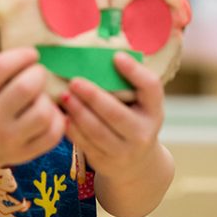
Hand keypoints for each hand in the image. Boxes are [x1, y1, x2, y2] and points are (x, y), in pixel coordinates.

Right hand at [0, 47, 65, 172]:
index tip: (31, 54)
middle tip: (38, 73)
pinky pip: (53, 134)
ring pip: (43, 112)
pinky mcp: (24, 154)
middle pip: (26, 87)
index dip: (22, 55)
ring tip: (40, 96)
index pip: (0, 67)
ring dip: (46, 99)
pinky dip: (57, 120)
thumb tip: (28, 45)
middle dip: (38, 74)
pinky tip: (49, 113)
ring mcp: (7, 140)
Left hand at [60, 51, 165, 183]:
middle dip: (93, 96)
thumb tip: (101, 52)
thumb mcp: (139, 104)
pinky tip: (62, 116)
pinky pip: (86, 145)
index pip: (151, 88)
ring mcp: (125, 152)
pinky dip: (72, 130)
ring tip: (64, 96)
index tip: (116, 56)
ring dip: (78, 112)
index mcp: (154, 110)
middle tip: (74, 80)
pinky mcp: (106, 162)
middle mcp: (143, 133)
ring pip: (98, 131)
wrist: (137, 164)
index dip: (135, 72)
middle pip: (116, 114)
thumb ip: (126, 84)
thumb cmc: (132, 120)